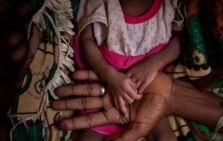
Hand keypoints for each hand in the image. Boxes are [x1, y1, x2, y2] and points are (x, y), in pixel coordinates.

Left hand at [51, 70, 173, 140]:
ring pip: (89, 88)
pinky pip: (100, 75)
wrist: (166, 94)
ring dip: (74, 89)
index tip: (59, 123)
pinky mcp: (117, 77)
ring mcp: (112, 89)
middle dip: (69, 104)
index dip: (75, 122)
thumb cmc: (154, 112)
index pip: (90, 119)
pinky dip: (88, 75)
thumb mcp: (139, 128)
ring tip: (59, 90)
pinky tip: (75, 74)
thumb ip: (123, 138)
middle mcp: (109, 102)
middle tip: (53, 103)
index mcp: (113, 114)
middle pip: (85, 103)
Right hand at [106, 71, 140, 117]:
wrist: (111, 76)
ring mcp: (117, 95)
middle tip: (134, 98)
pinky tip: (120, 112)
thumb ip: (134, 85)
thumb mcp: (129, 79)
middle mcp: (122, 93)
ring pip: (122, 105)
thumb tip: (136, 92)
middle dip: (133, 100)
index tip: (140, 95)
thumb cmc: (121, 77)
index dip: (139, 96)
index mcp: (126, 88)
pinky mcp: (114, 96)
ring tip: (126, 116)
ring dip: (124, 110)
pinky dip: (118, 108)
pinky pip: (116, 104)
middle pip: (130, 101)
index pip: (134, 96)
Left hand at [126, 59, 158, 93]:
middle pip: (129, 85)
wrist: (152, 63)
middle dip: (127, 89)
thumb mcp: (134, 67)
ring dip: (133, 92)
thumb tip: (126, 77)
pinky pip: (141, 89)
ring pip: (135, 88)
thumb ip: (130, 72)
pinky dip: (139, 92)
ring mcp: (140, 79)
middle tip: (127, 92)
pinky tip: (139, 93)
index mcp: (131, 72)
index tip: (124, 86)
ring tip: (132, 95)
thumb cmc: (143, 64)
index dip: (124, 83)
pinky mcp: (146, 82)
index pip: (125, 79)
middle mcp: (135, 76)